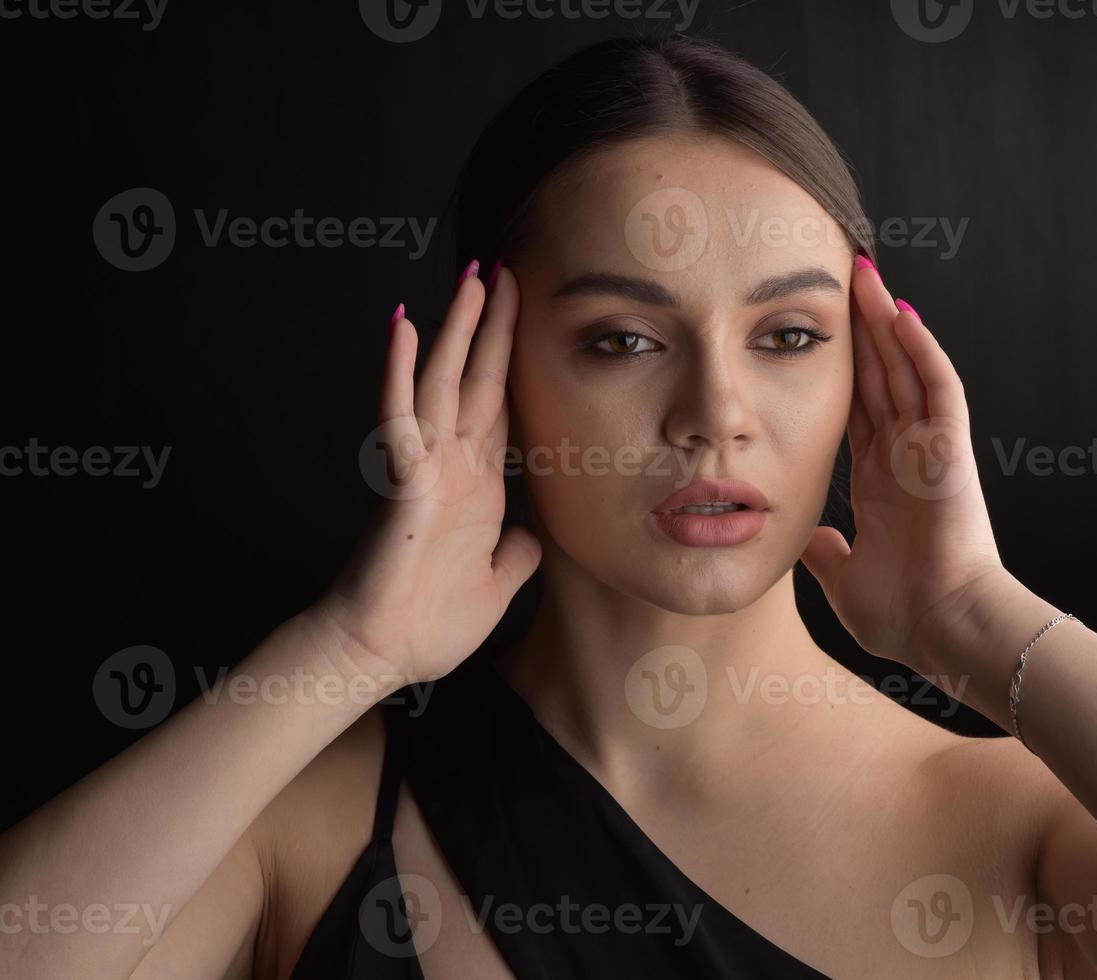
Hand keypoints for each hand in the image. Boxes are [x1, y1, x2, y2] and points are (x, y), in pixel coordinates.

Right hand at [313, 261, 541, 685]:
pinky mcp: (403, 483)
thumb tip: (534, 536)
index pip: (498, 407)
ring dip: (455, 329)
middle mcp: (451, 465)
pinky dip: (398, 370)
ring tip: (471, 278)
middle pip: (475, 380)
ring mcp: (425, 468)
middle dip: (492, 326)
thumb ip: (517, 554)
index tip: (523, 320)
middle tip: (504, 271)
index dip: (511, 362)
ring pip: (440, 381)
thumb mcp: (497, 583)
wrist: (381, 654)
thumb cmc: (428, 623)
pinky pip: (399, 416)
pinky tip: (402, 326)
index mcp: (476, 486)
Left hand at [799, 256, 1014, 675]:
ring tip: (865, 274)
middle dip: (861, 327)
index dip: (840, 368)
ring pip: (906, 368)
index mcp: (880, 481)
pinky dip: (921, 350)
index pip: (856, 406)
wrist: (943, 630)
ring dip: (886, 321)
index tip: (816, 331)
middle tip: (840, 277)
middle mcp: (905, 456)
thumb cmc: (904, 614)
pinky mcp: (952, 449)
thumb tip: (806, 538)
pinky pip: (938, 388)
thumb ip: (826, 551)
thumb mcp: (843, 576)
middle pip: (880, 374)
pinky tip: (901, 313)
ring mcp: (930, 449)